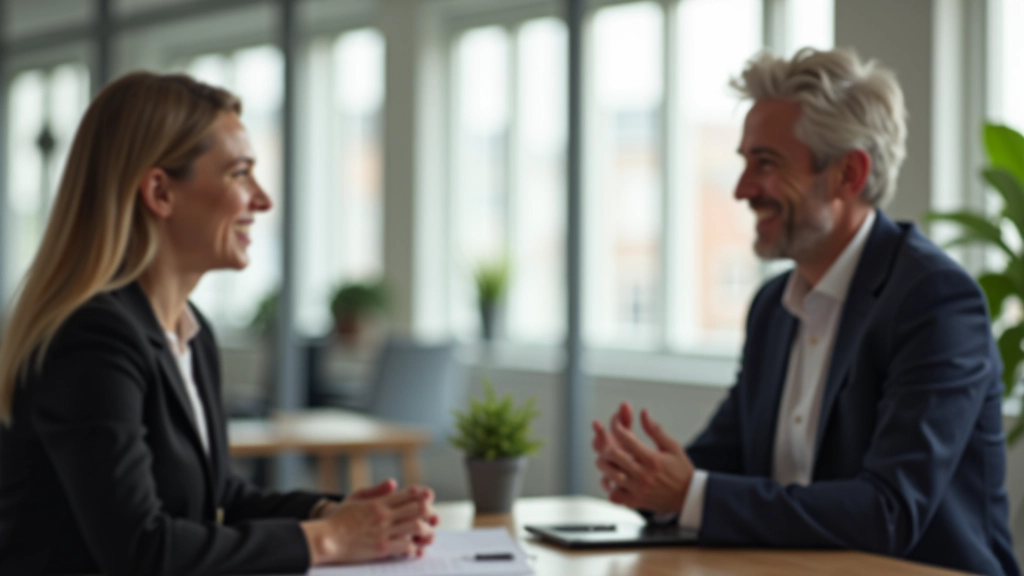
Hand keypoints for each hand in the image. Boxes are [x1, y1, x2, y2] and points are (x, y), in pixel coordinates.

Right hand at [301, 484, 437, 565]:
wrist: (326, 538)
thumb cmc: (338, 518)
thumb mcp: (356, 497)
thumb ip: (376, 490)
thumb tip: (394, 482)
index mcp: (379, 502)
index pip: (409, 494)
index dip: (423, 495)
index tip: (429, 498)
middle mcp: (384, 515)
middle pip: (418, 509)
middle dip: (429, 513)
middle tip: (433, 518)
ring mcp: (384, 531)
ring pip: (416, 527)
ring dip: (426, 531)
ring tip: (427, 535)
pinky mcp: (382, 548)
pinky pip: (406, 546)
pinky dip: (415, 548)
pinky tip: (416, 549)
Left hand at [592, 404, 693, 514]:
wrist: (688, 496)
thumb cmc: (680, 469)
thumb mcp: (672, 446)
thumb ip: (655, 430)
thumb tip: (643, 412)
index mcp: (652, 459)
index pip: (627, 439)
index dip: (617, 427)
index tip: (614, 424)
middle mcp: (643, 475)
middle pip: (613, 455)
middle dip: (606, 445)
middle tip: (607, 443)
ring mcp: (638, 490)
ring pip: (610, 474)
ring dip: (605, 465)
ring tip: (607, 460)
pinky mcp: (635, 502)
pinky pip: (614, 495)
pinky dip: (610, 488)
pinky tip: (614, 480)